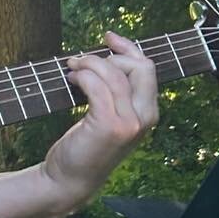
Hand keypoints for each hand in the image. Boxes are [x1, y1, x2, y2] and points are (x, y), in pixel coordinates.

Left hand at [42, 31, 159, 208]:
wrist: (69, 180)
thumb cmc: (85, 146)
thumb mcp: (107, 116)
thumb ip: (115, 92)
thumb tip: (107, 54)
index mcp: (149, 112)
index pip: (148, 67)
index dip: (128, 47)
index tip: (107, 37)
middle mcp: (145, 117)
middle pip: (139, 66)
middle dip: (108, 56)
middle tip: (81, 62)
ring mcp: (129, 122)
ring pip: (115, 73)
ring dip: (89, 63)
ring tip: (71, 68)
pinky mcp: (109, 126)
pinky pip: (97, 86)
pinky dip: (82, 75)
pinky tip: (71, 79)